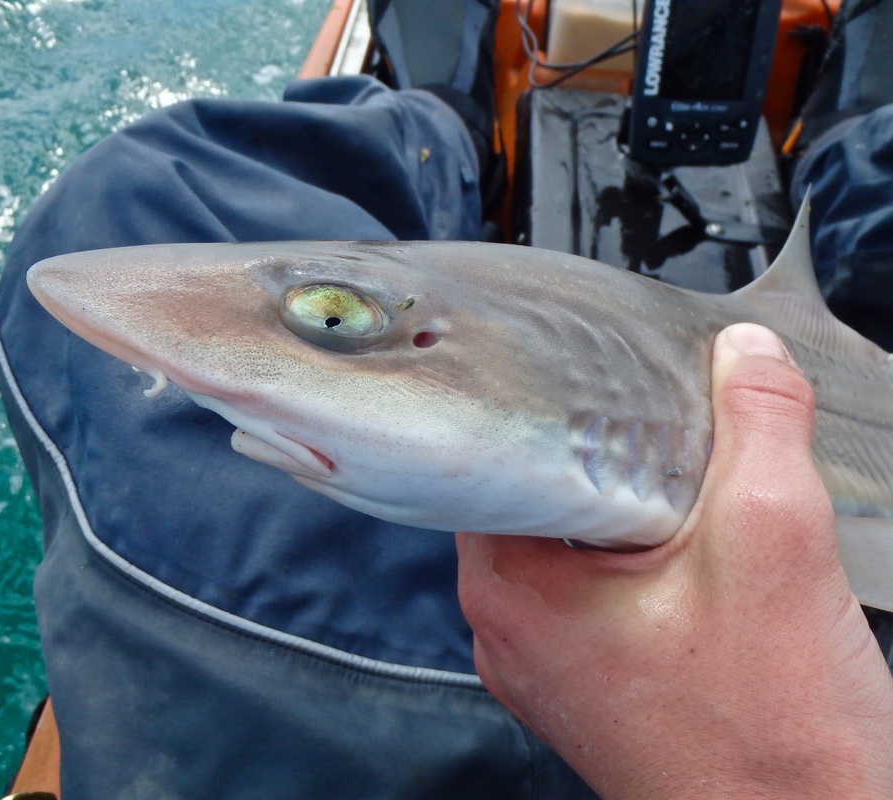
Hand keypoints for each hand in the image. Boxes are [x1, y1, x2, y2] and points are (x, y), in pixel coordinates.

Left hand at [457, 323, 892, 798]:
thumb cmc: (769, 738)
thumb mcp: (773, 543)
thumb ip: (758, 427)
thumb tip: (746, 353)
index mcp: (509, 583)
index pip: (493, 453)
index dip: (547, 402)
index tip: (591, 370)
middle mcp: (507, 626)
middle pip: (536, 493)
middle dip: (603, 452)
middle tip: (664, 422)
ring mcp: (543, 662)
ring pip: (568, 545)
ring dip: (626, 511)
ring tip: (686, 488)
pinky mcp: (585, 684)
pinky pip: (590, 594)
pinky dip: (633, 562)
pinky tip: (688, 555)